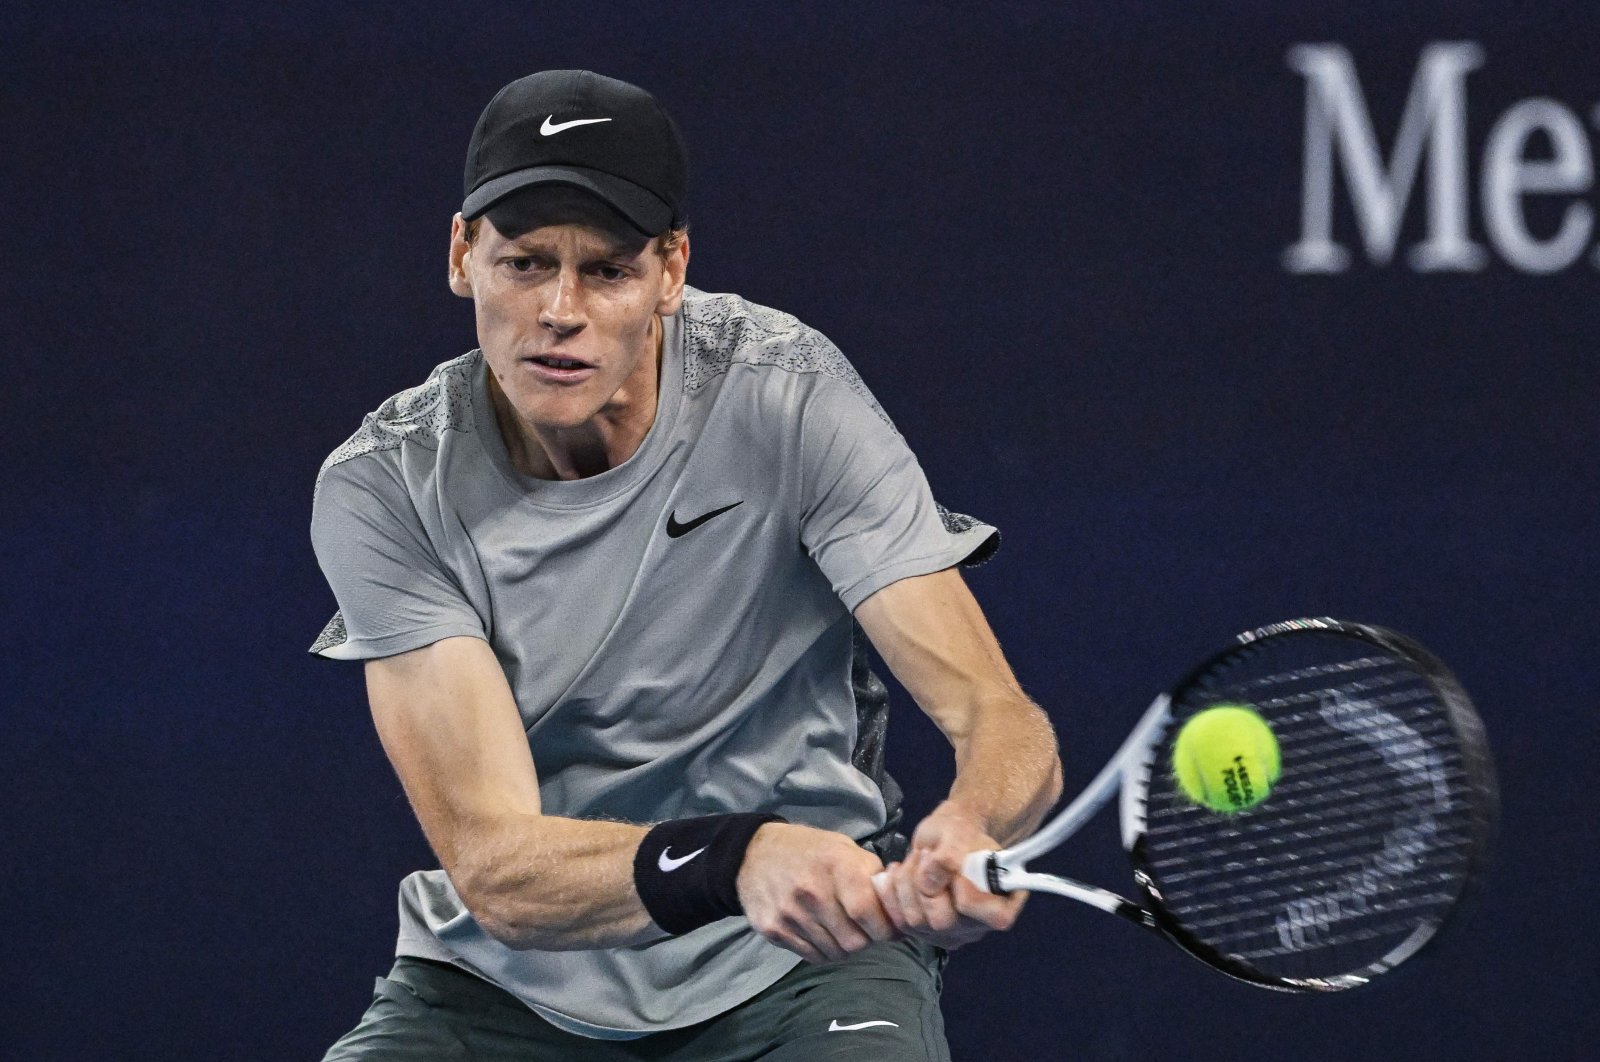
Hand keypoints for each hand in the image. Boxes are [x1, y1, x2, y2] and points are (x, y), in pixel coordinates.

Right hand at [735, 821, 897, 962]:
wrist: (754, 853)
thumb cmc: (810, 851)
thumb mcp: (844, 849)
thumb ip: (873, 876)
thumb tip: (899, 909)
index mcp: (835, 866)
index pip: (868, 913)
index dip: (885, 927)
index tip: (889, 928)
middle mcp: (811, 891)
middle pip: (854, 941)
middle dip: (867, 941)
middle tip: (865, 930)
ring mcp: (789, 913)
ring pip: (835, 953)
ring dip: (845, 946)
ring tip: (842, 928)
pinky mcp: (773, 930)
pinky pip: (812, 956)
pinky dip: (824, 950)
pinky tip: (822, 932)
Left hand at [872, 800, 1026, 949]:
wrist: (946, 837)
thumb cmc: (961, 832)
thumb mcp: (959, 830)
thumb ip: (950, 853)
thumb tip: (932, 879)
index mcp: (1004, 902)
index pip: (993, 917)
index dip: (968, 893)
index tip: (955, 865)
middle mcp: (980, 925)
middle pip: (943, 922)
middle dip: (926, 883)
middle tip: (926, 855)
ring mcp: (951, 933)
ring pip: (915, 921)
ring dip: (906, 883)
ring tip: (915, 859)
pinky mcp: (925, 933)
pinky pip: (899, 922)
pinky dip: (892, 892)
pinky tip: (900, 872)